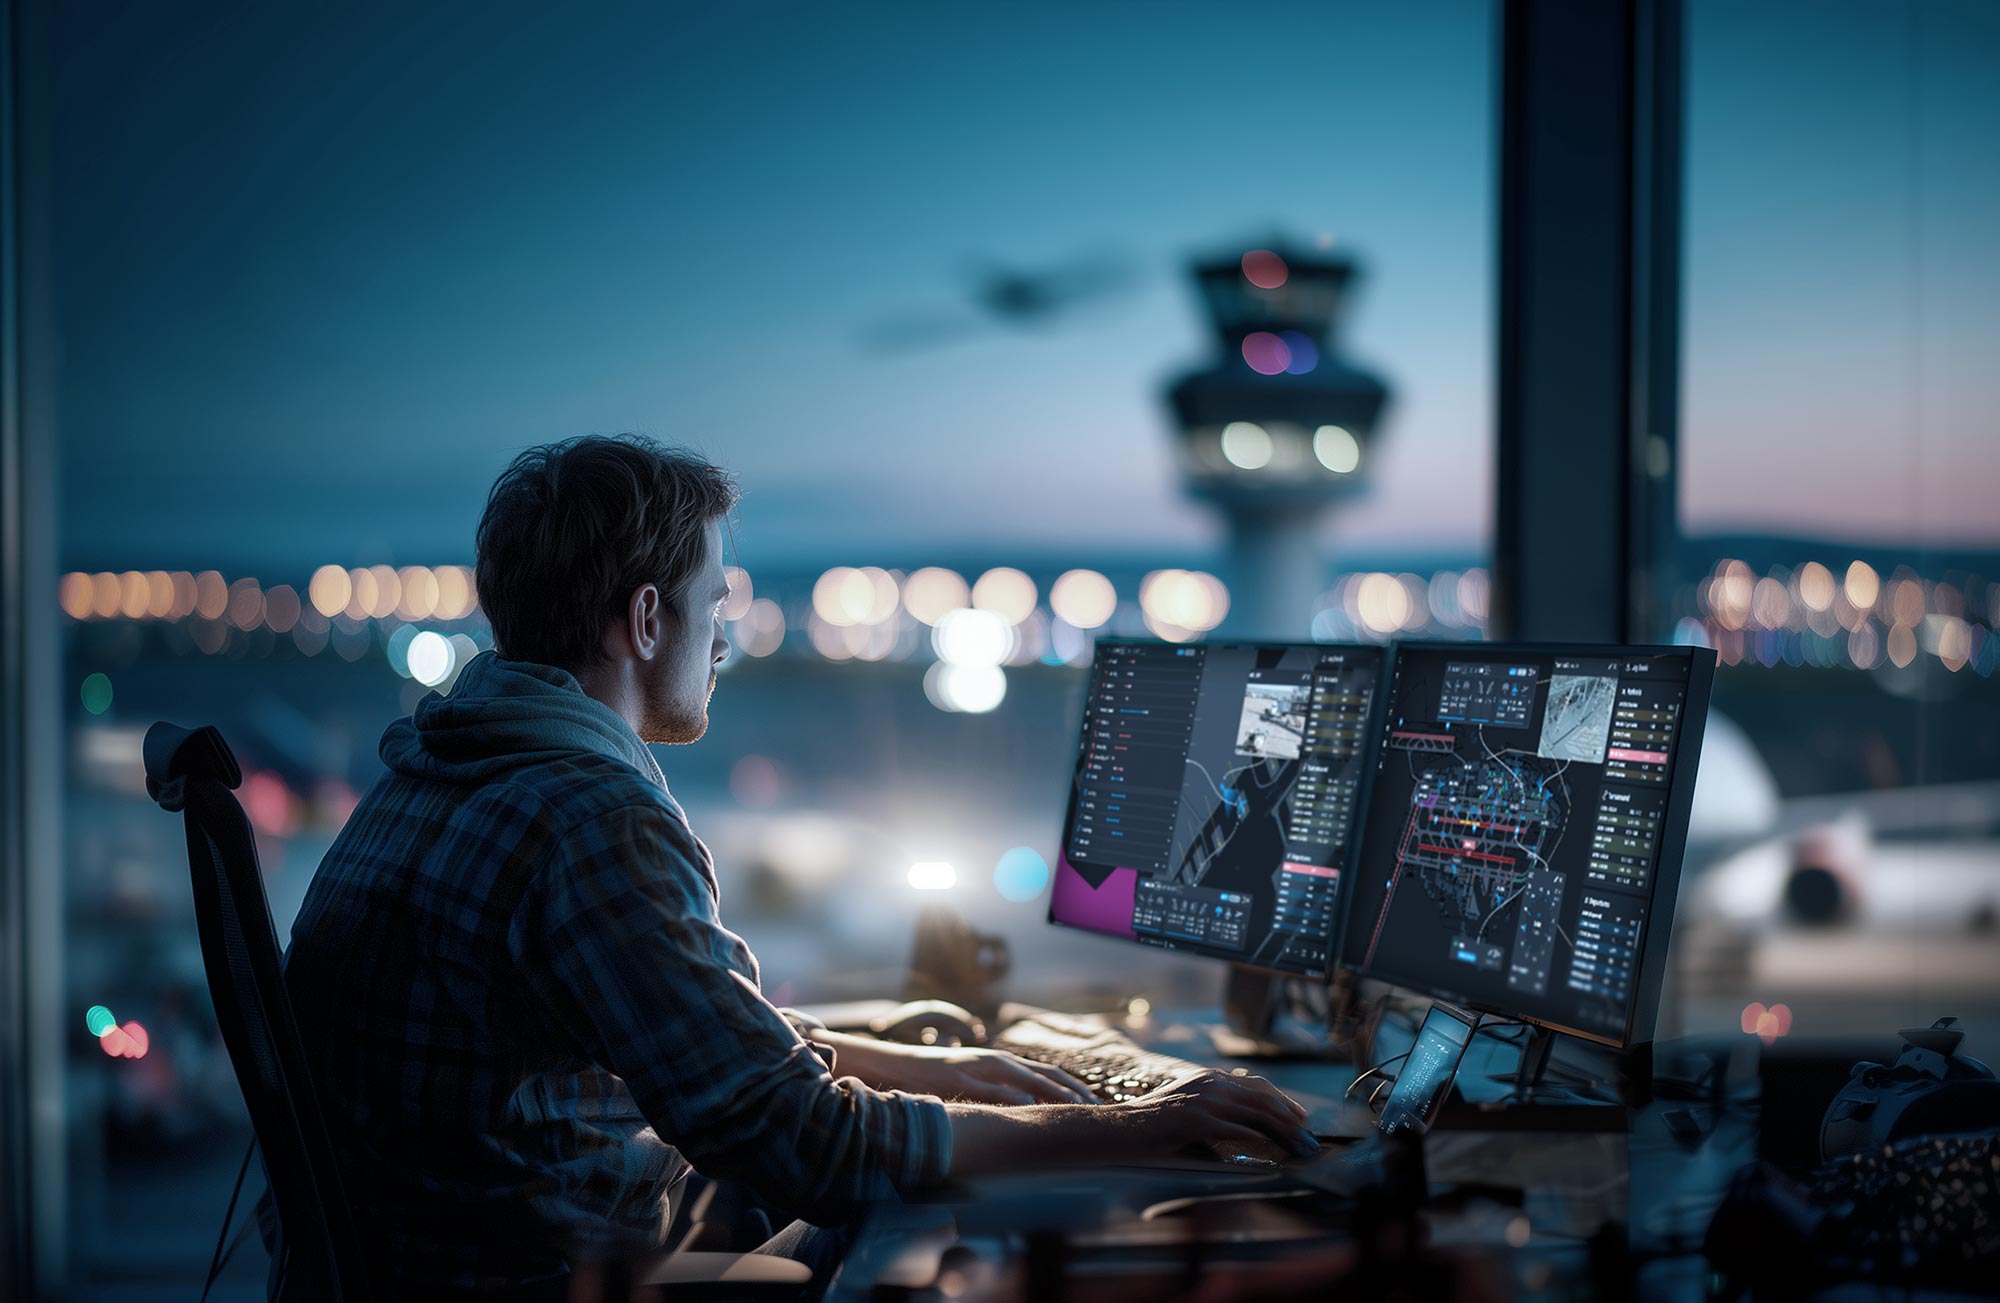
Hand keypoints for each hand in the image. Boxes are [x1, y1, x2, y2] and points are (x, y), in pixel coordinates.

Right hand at [817, 1033, 1096, 1104]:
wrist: (891, 1063)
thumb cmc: (932, 1076)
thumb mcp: (969, 1081)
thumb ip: (995, 1090)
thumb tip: (1023, 1108)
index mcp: (997, 1061)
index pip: (1044, 1072)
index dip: (1071, 1085)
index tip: (1094, 1101)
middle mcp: (992, 1060)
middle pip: (1043, 1073)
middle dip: (1072, 1089)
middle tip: (1098, 1107)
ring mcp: (975, 1068)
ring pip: (1023, 1079)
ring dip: (1052, 1093)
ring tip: (1077, 1107)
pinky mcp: (957, 1077)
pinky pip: (989, 1089)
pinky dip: (1012, 1097)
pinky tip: (1030, 1107)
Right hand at [1108, 1068, 1319, 1160]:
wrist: (1121, 1127)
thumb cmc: (1155, 1124)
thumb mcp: (1190, 1107)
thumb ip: (1217, 1109)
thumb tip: (1251, 1127)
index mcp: (1210, 1078)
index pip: (1257, 1086)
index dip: (1283, 1101)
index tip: (1300, 1117)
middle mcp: (1210, 1083)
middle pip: (1262, 1099)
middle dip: (1289, 1118)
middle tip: (1307, 1137)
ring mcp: (1203, 1100)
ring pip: (1254, 1113)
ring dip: (1281, 1131)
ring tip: (1297, 1145)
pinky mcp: (1195, 1119)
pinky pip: (1234, 1130)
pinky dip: (1256, 1139)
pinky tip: (1269, 1149)